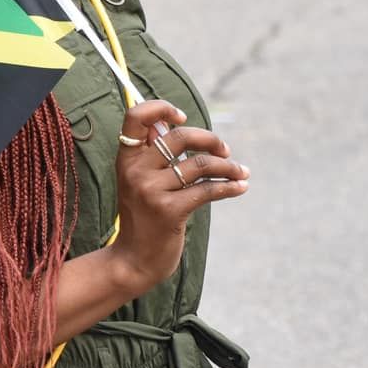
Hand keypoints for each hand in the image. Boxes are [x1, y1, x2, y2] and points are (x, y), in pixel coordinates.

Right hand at [112, 98, 249, 295]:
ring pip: (201, 165)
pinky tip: (241, 186)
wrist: (134, 259)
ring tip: (241, 172)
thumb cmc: (142, 216)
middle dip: (210, 140)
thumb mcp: (138, 181)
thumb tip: (172, 124)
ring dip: (229, 167)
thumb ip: (152, 153)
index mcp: (126, 158)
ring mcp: (151, 190)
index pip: (136, 117)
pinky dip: (230, 186)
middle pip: (179, 137)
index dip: (161, 108)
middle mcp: (136, 170)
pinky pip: (207, 190)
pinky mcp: (169, 211)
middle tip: (226, 150)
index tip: (182, 118)